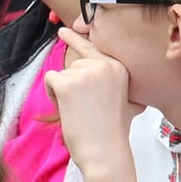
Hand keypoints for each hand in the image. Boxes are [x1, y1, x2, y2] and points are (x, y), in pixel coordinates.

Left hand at [45, 28, 137, 169]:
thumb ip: (120, 87)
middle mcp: (104, 65)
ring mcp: (85, 72)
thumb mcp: (130, 103)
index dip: (77, 39)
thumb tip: (121, 86)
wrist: (106, 151)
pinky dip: (53, 96)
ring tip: (80, 111)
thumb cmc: (114, 132)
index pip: (94, 48)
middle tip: (87, 107)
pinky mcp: (67, 83)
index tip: (64, 30)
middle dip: (74, 85)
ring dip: (64, 93)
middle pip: (75, 64)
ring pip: (62, 73)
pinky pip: (51, 79)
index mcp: (119, 67)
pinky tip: (68, 109)